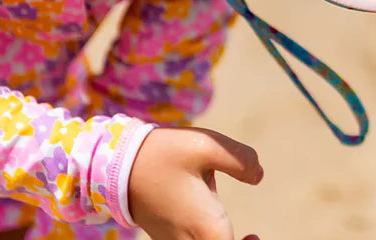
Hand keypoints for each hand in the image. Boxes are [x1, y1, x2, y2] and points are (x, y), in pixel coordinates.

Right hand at [128, 126, 262, 239]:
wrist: (117, 165)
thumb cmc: (164, 154)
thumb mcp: (206, 145)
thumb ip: (239, 159)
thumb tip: (258, 176)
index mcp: (206, 226)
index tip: (255, 236)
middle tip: (252, 237)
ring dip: (219, 239)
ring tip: (242, 235)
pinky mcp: (165, 237)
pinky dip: (203, 236)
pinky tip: (208, 216)